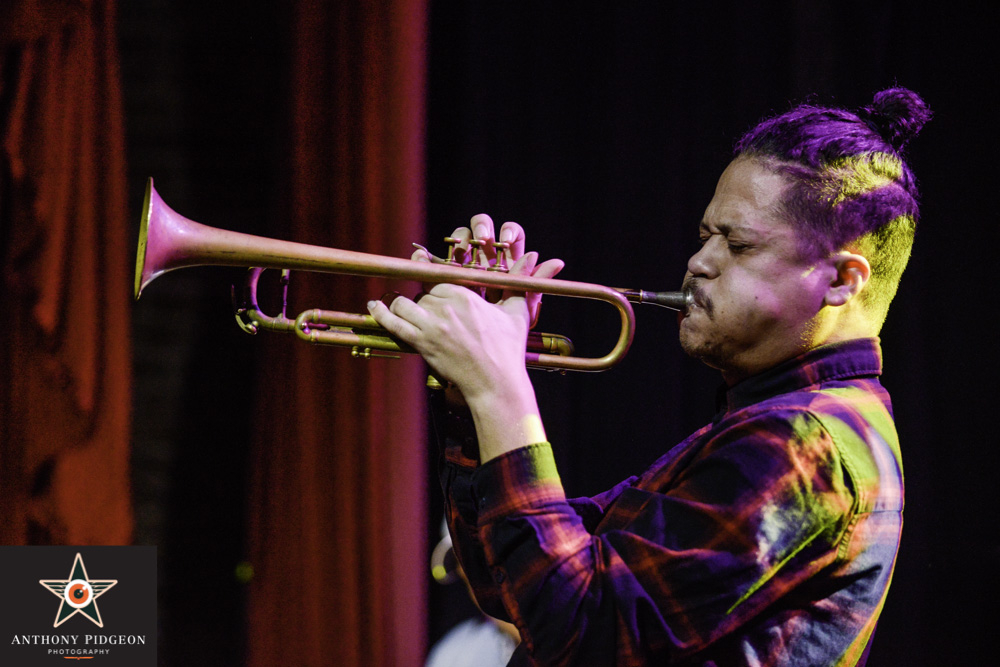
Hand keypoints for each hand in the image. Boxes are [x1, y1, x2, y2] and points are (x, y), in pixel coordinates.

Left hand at [367, 214, 562, 459]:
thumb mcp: (517, 312)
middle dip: (425, 301)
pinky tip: (373, 306)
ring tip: (403, 310)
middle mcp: (447, 306)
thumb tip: (547, 258)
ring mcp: (432, 325)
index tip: (425, 272)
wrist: (496, 383)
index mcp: (467, 295)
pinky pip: (394, 323)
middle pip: (424, 293)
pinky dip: (381, 313)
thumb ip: (526, 281)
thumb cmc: (508, 349)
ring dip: (403, 306)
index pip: (441, 279)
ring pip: (406, 304)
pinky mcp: (421, 343)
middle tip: (430, 313)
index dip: (434, 280)